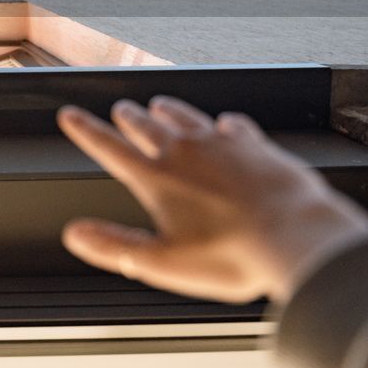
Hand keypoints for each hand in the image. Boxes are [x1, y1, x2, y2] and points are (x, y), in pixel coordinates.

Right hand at [57, 96, 367, 303]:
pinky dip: (222, 125)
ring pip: (186, 117)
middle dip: (129, 117)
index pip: (110, 147)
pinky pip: (233, 126)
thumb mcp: (162, 262)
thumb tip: (75, 234)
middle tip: (120, 109)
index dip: (86, 131)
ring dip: (169, 110)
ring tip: (159, 104)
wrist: (296, 235)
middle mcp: (185, 152)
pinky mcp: (255, 145)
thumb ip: (114, 247)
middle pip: (147, 125)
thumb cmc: (231, 255)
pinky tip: (225, 125)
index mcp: (156, 178)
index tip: (70, 115)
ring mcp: (222, 144)